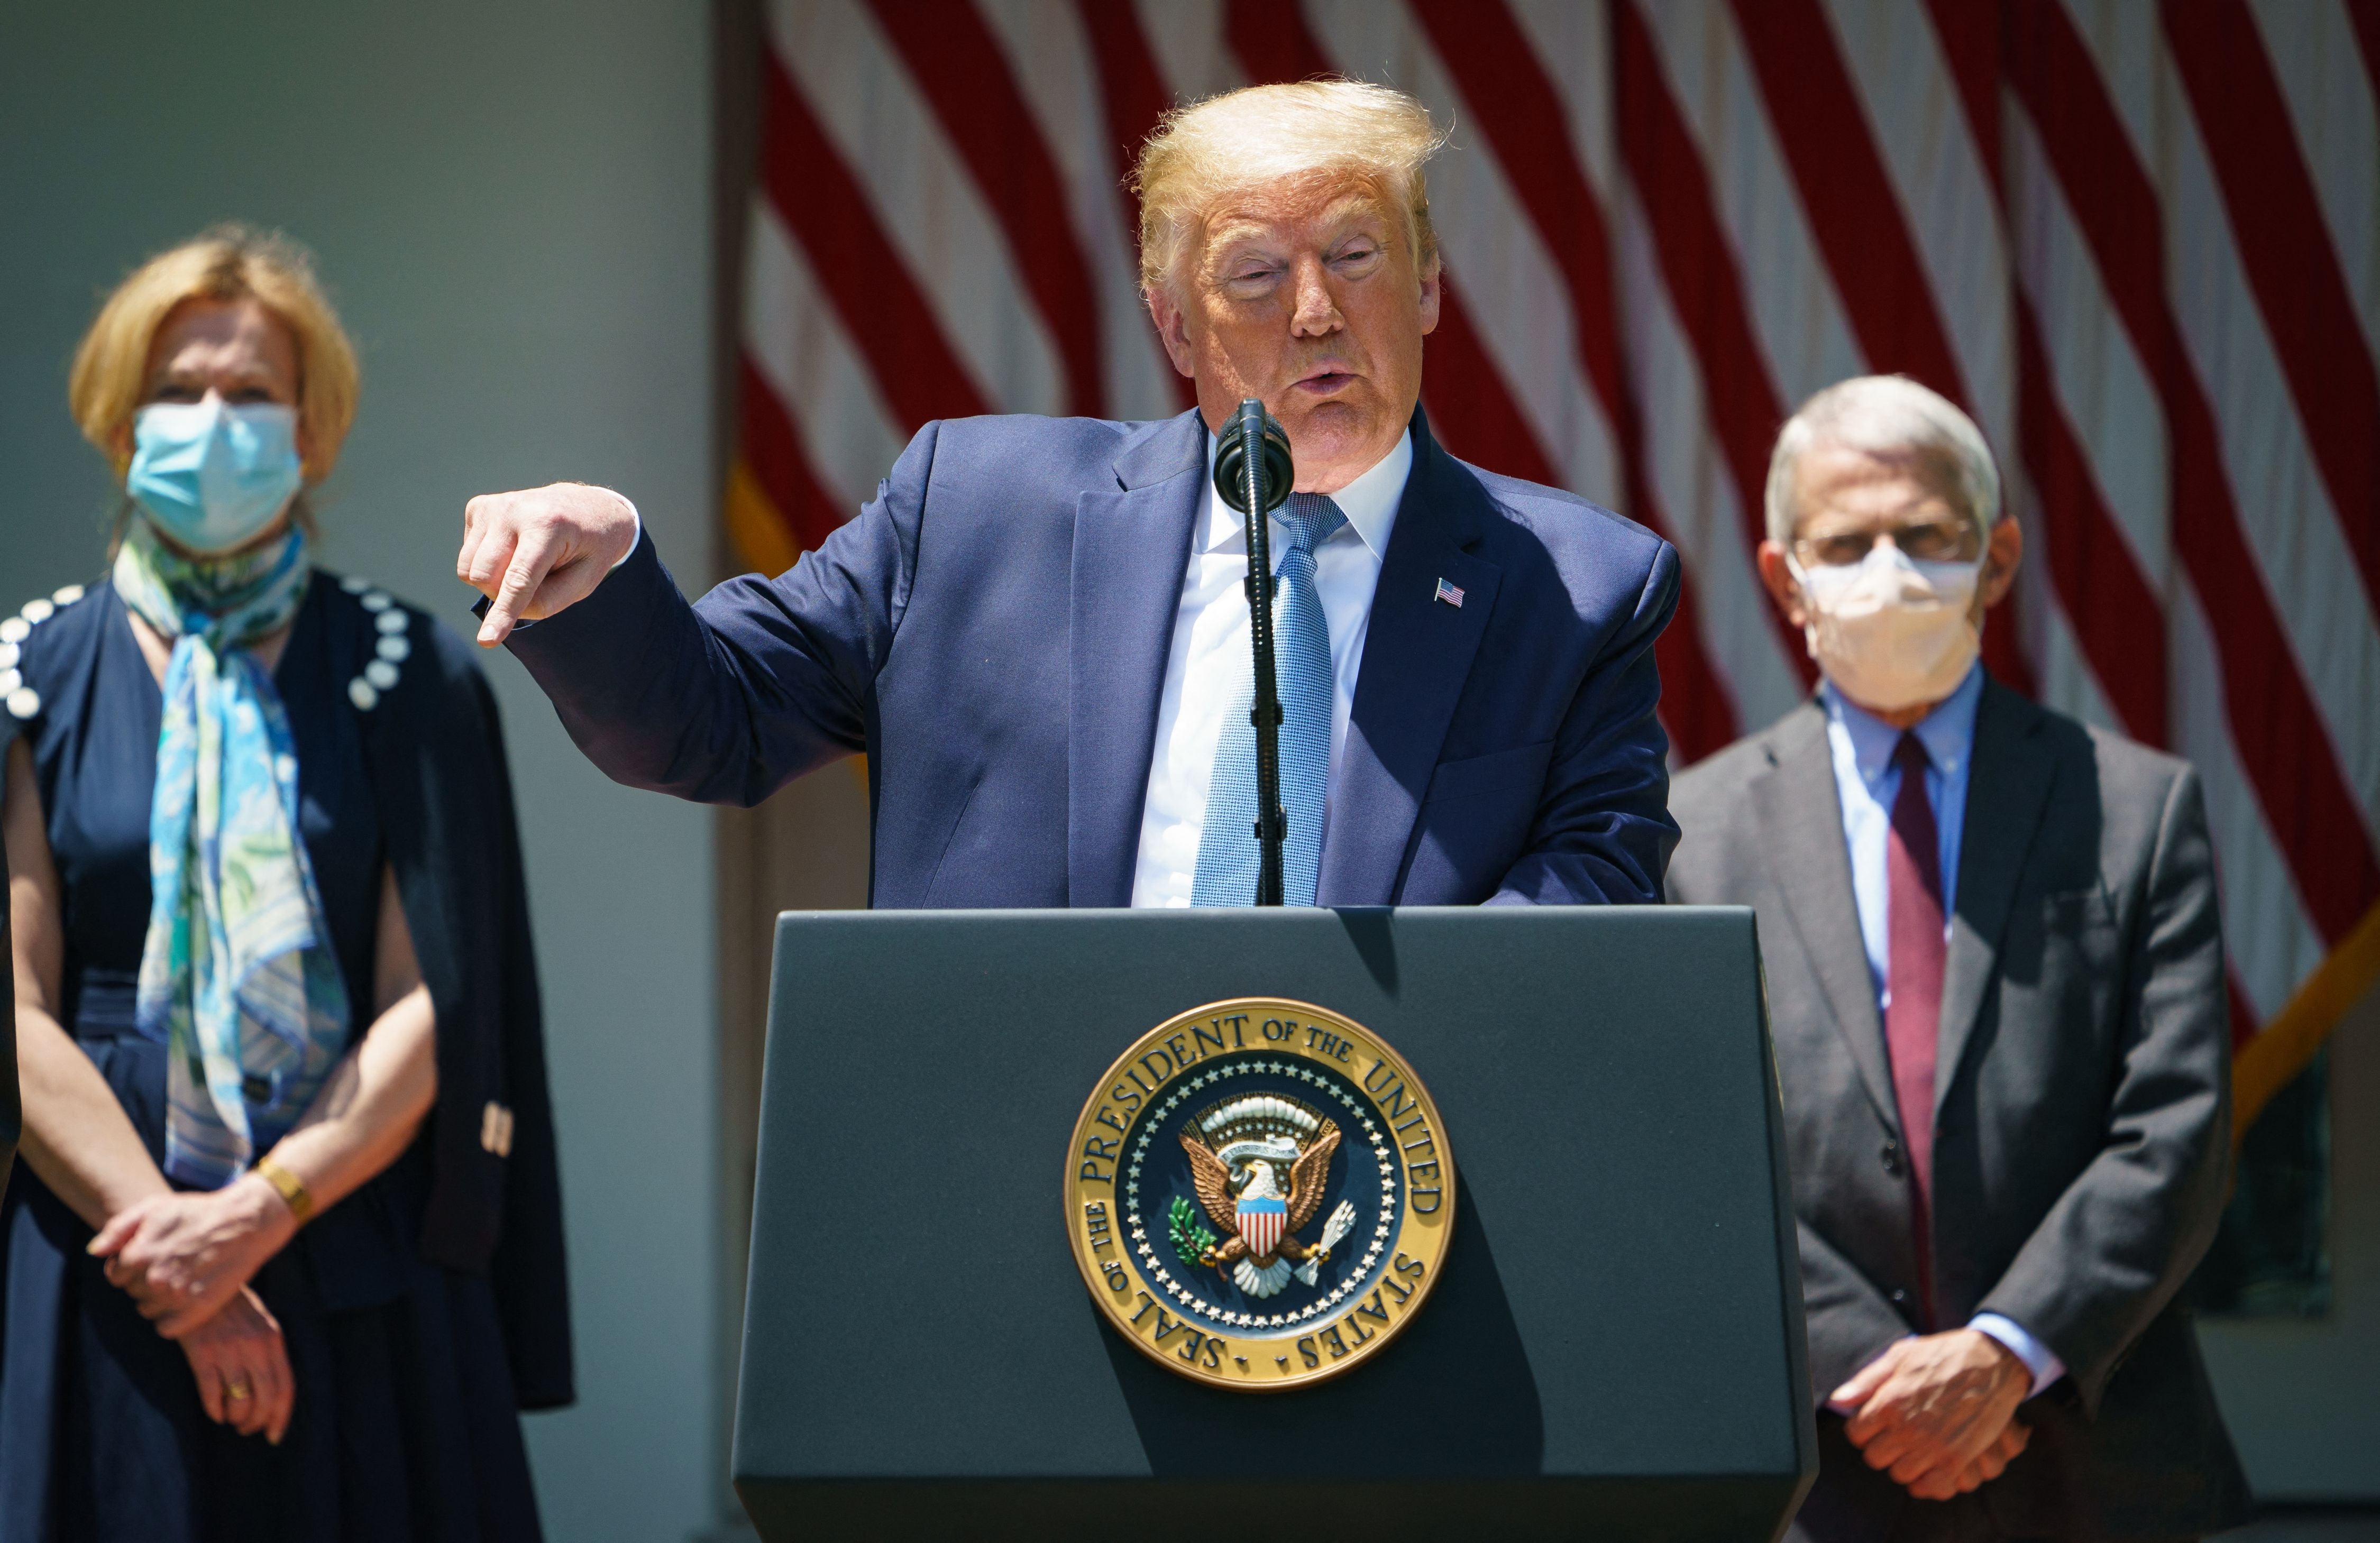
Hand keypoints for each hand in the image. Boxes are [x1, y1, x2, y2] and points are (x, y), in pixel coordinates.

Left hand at [90, 1176, 296, 1336]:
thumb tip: (95, 1252)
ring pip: (148, 1311)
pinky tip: (186, 1300)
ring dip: (159, 1300)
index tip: (152, 1258)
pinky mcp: (198, 1309)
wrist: (246, 1221)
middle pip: (133, 1293)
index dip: (132, 1267)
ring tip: (181, 1280)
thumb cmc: (198, 1211)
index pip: (116, 1276)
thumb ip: (118, 1228)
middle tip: (171, 1265)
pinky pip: (166, 1329)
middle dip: (146, 1281)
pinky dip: (172, 1319)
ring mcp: (176, 1296)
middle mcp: (154, 1278)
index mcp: (138, 1254)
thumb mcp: (155, 1207)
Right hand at [179, 1285, 293, 1441]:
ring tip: (230, 1418)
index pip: (285, 1387)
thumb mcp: (260, 1325)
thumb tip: (272, 1395)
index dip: (281, 1417)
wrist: (198, 1287)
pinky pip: (211, 1393)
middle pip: (265, 1399)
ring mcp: (228, 1350)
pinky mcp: (202, 1353)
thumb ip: (269, 1354)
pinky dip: (214, 1410)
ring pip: (239, 1401)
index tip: (274, 1436)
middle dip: (257, 1422)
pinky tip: (214, 1413)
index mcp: (273, 1339)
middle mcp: (255, 1346)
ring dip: (235, 1418)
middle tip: (247, 1430)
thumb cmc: (232, 1310)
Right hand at [458, 482, 639, 643]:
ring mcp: (493, 506)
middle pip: (485, 578)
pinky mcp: (478, 507)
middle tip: (537, 582)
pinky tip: (514, 548)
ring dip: (494, 580)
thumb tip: (505, 611)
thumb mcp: (585, 581)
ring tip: (527, 562)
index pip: (519, 580)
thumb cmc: (588, 549)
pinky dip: (488, 563)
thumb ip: (548, 601)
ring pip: (469, 570)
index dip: (504, 613)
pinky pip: (467, 557)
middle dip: (504, 595)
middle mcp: (514, 510)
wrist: (587, 508)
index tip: (487, 641)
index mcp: (549, 525)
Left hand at [1833, 1328, 2029, 1498]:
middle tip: (1891, 1437)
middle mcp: (1907, 1428)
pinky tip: (1927, 1468)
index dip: (1862, 1429)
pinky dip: (1926, 1482)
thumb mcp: (1900, 1356)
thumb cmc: (1944, 1355)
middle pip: (1875, 1457)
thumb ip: (1866, 1381)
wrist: (1993, 1363)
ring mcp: (1932, 1447)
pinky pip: (1931, 1486)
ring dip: (1902, 1463)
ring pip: (1900, 1474)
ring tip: (1911, 1449)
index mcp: (1889, 1402)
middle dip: (1879, 1447)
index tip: (1872, 1424)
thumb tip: (1838, 1402)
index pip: (1857, 1434)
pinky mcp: (1957, 1459)